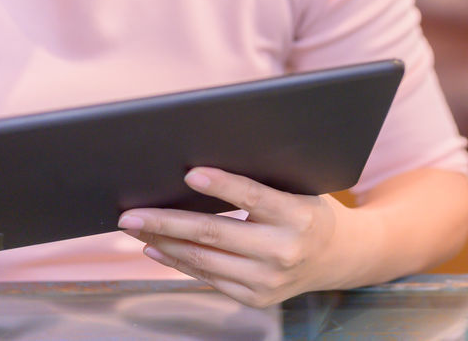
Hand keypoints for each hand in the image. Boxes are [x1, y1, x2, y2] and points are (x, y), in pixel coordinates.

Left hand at [118, 168, 360, 307]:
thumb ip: (260, 182)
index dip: (221, 185)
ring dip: (162, 242)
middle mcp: (284, 251)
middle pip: (214, 233)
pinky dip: (177, 261)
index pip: (253, 197)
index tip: (189, 173)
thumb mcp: (297, 189)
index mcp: (298, 216)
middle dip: (166, 222)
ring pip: (203, 259)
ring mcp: (268, 280)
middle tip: (130, 213)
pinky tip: (156, 248)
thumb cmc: (308, 210)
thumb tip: (198, 170)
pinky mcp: (256, 298)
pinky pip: (208, 278)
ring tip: (135, 227)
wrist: (337, 256)